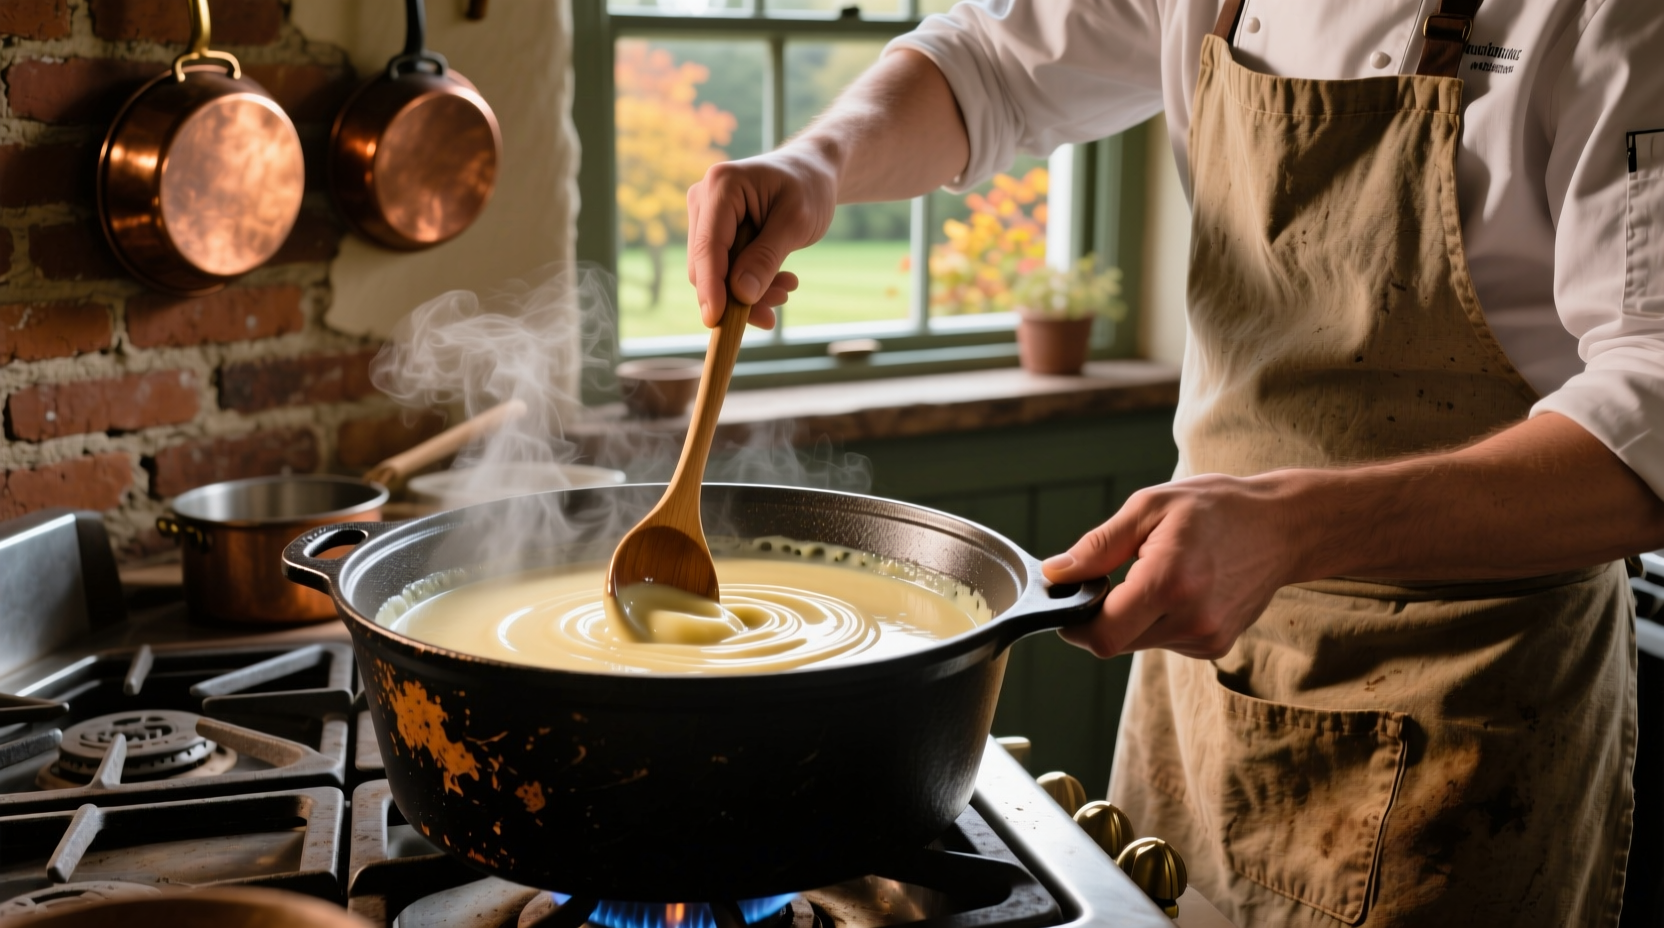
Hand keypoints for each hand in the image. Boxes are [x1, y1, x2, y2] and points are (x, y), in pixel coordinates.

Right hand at [686, 148, 837, 328]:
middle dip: (736, 293)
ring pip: (714, 272)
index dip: (711, 287)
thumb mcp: (796, 223)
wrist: (812, 173)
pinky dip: (748, 282)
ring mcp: (706, 215)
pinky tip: (779, 283)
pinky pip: (723, 269)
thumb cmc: (809, 189)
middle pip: (705, 264)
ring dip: (747, 291)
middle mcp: (703, 198)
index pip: (709, 246)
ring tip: (787, 289)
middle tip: (778, 306)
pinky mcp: (714, 231)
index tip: (716, 320)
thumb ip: (767, 257)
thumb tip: (741, 294)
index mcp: (722, 186)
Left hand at [1041, 474, 1316, 659]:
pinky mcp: (1215, 646)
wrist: (1282, 527)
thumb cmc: (1215, 509)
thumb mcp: (1149, 508)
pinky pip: (1164, 642)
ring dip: (1132, 617)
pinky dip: (1158, 620)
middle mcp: (1191, 619)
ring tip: (1160, 574)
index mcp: (1169, 581)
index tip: (1070, 601)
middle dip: (1102, 616)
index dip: (1074, 624)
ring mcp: (1206, 638)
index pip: (1102, 634)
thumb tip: (1056, 574)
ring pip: (1139, 643)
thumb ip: (1098, 546)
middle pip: (1116, 642)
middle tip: (1115, 576)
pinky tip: (1181, 588)